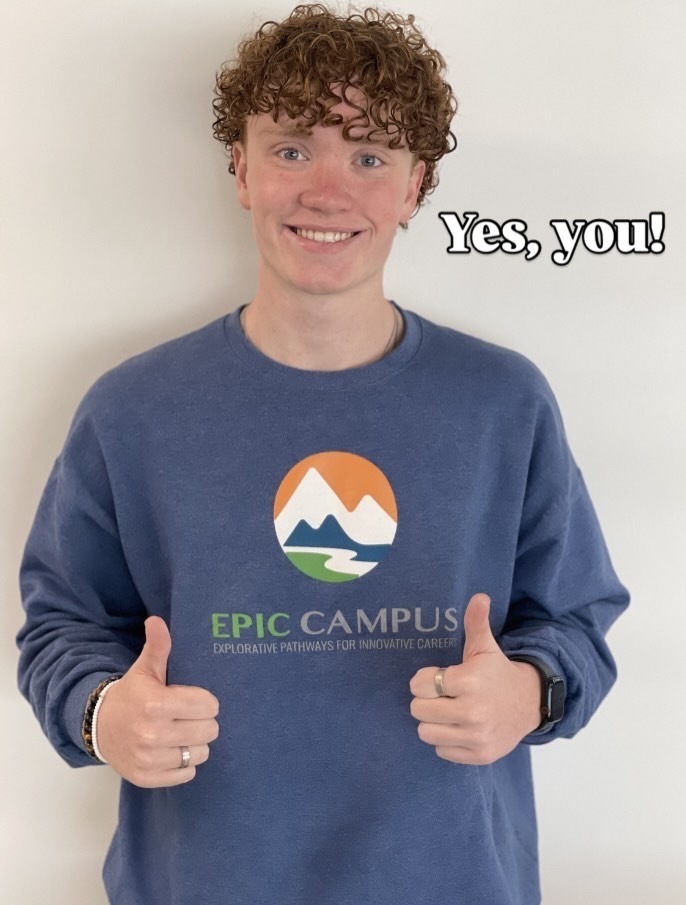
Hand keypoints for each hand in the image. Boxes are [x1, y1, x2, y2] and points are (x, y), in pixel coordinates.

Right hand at [96, 616, 219, 787]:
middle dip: (203, 721)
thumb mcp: (144, 669)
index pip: (208, 706)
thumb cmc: (131, 694)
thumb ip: (157, 646)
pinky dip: (183, 763)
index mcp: (156, 704)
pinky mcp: (147, 778)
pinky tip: (172, 749)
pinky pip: (186, 773)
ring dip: (195, 743)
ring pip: (200, 753)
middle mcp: (152, 734)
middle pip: (209, 731)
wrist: (98, 726)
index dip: (206, 701)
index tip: (195, 698)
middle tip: (190, 716)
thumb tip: (156, 620)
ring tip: (182, 732)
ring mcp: (149, 760)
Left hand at [409, 593, 541, 764]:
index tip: (436, 678)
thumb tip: (479, 596)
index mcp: (469, 681)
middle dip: (425, 701)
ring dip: (433, 723)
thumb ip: (476, 622)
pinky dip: (447, 741)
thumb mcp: (486, 647)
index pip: (420, 685)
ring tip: (447, 712)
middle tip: (440, 696)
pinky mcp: (479, 755)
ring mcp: (476, 736)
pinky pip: (442, 751)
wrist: (530, 703)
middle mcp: (472, 712)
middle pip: (418, 710)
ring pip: (426, 733)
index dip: (424, 680)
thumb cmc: (498, 672)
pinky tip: (459, 727)